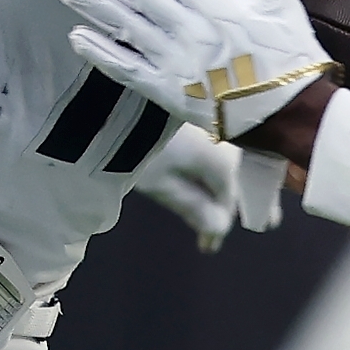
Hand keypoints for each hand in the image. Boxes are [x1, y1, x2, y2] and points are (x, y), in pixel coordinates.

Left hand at [55, 0, 338, 142]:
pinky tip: (77, 37)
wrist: (295, 113)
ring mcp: (177, 64)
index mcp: (218, 5)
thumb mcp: (274, 0)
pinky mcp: (170, 94)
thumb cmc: (290, 53)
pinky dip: (102, 54)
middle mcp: (191, 30)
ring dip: (92, 5)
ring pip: (127, 27)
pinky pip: (129, 71)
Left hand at [132, 122, 238, 251]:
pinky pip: (211, 152)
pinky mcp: (197, 119)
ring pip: (220, 166)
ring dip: (213, 188)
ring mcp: (213, 128)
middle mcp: (226, 143)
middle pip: (228, 180)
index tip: (207, 247)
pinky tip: (196, 180)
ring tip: (204, 208)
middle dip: (220, 206)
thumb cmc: (141, 146)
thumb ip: (193, 207)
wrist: (121, 101)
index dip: (218, 226)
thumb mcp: (163, 185)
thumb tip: (218, 230)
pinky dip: (205, 171)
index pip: (228, 200)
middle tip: (217, 231)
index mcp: (221, 162)